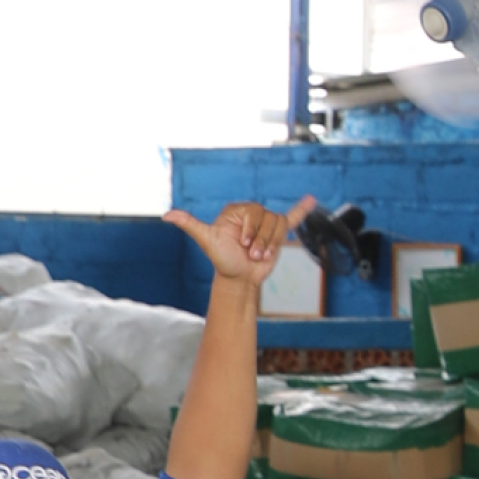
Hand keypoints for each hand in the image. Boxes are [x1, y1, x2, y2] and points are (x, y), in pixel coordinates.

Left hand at [166, 195, 319, 286]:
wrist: (238, 278)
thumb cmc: (222, 259)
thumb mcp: (207, 239)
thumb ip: (190, 224)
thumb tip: (167, 215)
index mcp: (238, 211)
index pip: (255, 211)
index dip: (251, 229)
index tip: (241, 243)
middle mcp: (253, 214)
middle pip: (269, 219)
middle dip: (262, 240)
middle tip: (252, 254)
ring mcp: (266, 224)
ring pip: (280, 226)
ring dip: (272, 244)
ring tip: (261, 256)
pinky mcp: (277, 234)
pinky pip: (293, 217)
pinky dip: (302, 209)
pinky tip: (311, 200)